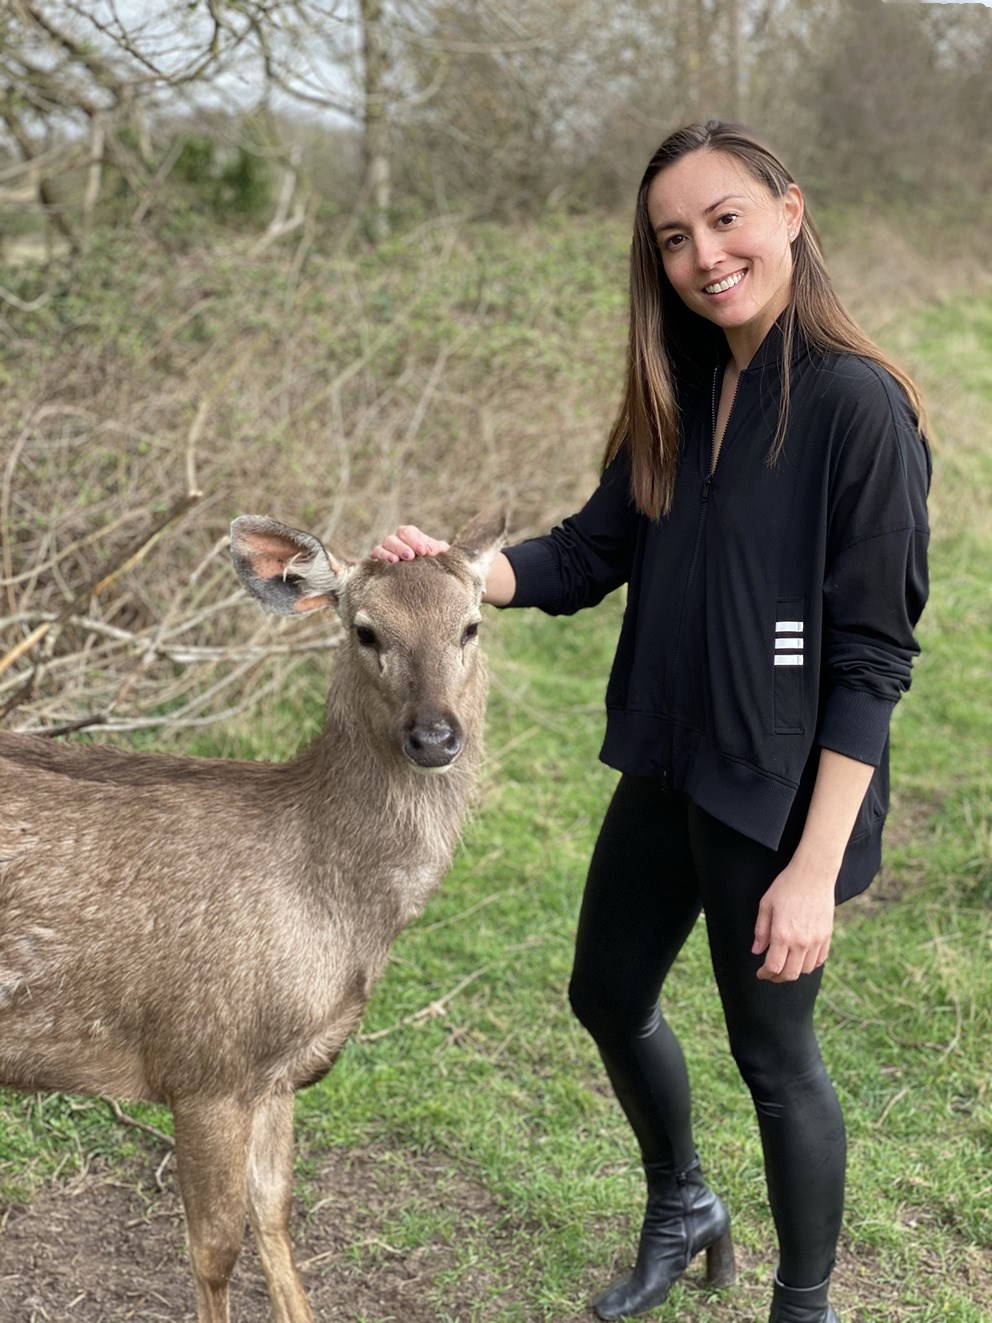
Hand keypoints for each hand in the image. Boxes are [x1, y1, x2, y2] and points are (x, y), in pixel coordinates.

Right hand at [371, 524, 450, 562]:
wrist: (421, 578)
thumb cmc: (430, 562)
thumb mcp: (436, 555)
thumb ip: (438, 549)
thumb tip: (433, 549)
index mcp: (411, 535)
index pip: (410, 532)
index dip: (416, 541)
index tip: (426, 552)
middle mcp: (398, 538)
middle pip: (397, 535)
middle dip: (403, 545)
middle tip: (410, 556)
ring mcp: (387, 547)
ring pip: (386, 543)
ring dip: (392, 550)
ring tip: (396, 560)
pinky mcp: (379, 558)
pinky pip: (376, 553)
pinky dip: (382, 555)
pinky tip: (390, 562)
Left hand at [752, 858, 836, 981]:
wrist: (813, 875)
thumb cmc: (786, 887)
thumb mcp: (766, 905)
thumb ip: (760, 931)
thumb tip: (756, 951)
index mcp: (782, 935)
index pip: (773, 967)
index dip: (764, 974)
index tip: (760, 973)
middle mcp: (800, 942)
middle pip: (790, 974)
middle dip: (777, 978)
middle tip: (770, 973)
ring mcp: (816, 940)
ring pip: (805, 970)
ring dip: (793, 971)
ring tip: (785, 964)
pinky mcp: (826, 936)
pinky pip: (819, 960)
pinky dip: (809, 964)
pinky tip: (801, 958)